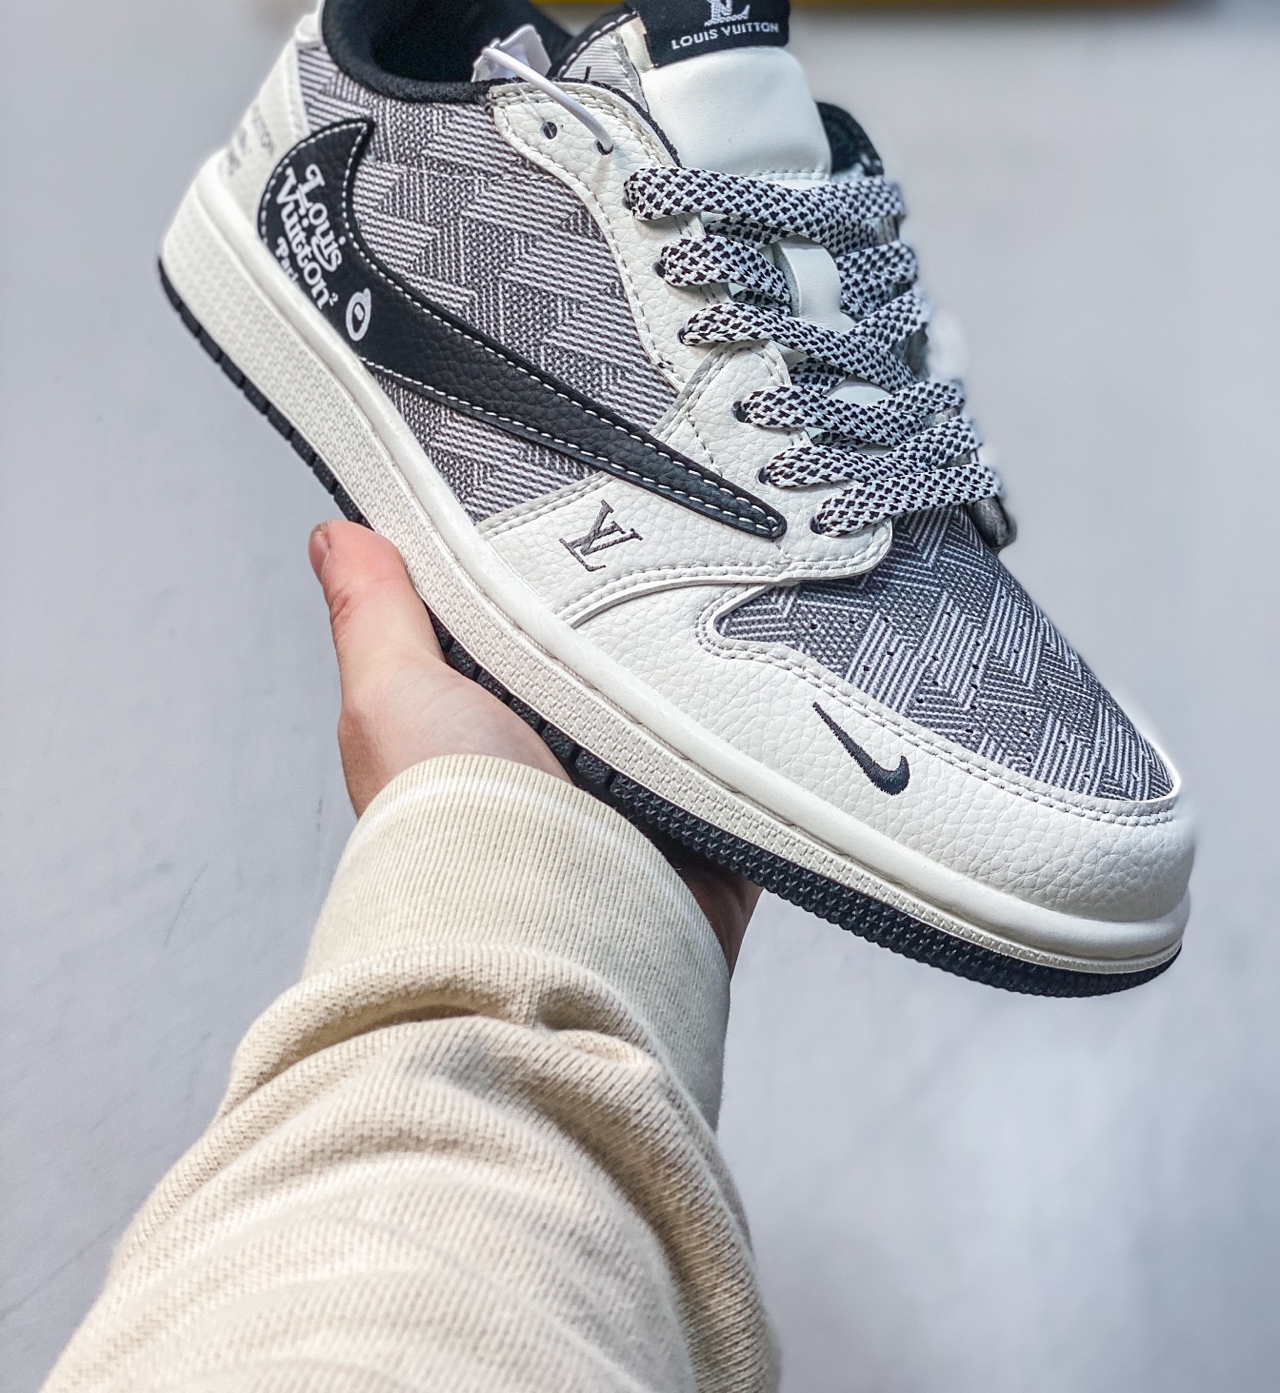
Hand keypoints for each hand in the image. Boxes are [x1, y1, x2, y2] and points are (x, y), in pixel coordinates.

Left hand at [309, 521, 759, 969]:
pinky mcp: (707, 839)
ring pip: (686, 711)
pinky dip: (761, 742)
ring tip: (726, 613)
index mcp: (481, 729)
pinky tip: (773, 692)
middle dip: (637, 619)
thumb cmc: (451, 833)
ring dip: (703, 677)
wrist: (547, 937)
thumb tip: (335, 536)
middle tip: (667, 554)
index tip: (574, 514)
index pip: (518, 630)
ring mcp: (636, 806)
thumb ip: (374, 614)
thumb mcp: (392, 694)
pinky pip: (752, 771)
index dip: (541, 577)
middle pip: (611, 664)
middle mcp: (558, 768)